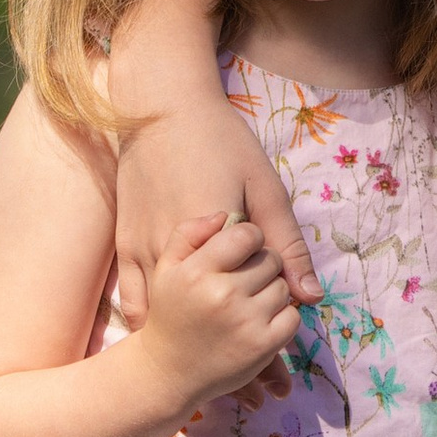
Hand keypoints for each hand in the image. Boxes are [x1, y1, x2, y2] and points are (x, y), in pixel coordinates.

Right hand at [112, 111, 317, 343]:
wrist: (161, 111)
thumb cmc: (222, 143)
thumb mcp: (266, 189)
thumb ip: (286, 245)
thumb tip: (311, 296)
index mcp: (221, 242)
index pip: (256, 290)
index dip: (268, 289)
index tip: (271, 278)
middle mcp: (180, 256)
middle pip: (219, 305)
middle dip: (238, 306)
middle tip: (245, 290)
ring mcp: (147, 254)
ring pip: (176, 315)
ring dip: (198, 323)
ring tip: (216, 321)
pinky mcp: (125, 250)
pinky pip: (136, 306)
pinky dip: (156, 322)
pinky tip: (175, 325)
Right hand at [138, 211, 305, 419]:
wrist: (163, 372)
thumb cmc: (168, 313)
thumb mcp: (166, 266)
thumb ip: (188, 233)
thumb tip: (222, 217)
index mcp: (196, 270)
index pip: (246, 235)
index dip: (250, 237)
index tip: (243, 248)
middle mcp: (220, 294)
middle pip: (269, 260)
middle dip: (262, 264)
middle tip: (245, 277)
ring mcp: (243, 321)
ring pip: (283, 288)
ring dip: (272, 291)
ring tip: (249, 301)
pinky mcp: (261, 346)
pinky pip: (292, 318)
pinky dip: (282, 318)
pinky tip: (259, 321)